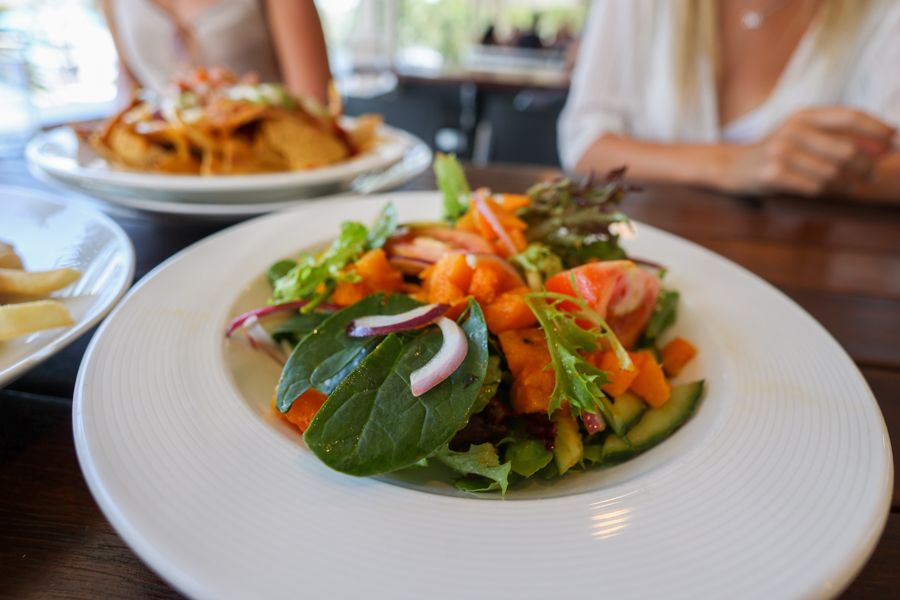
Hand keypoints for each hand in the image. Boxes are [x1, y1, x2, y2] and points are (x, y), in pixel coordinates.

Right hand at [723, 107, 895, 195]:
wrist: (734, 167)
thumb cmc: (777, 151)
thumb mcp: (801, 133)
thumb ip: (836, 135)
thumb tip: (881, 145)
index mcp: (804, 115)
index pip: (850, 116)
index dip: (877, 129)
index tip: (895, 141)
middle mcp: (792, 129)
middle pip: (846, 148)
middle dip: (866, 164)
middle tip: (874, 175)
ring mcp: (781, 151)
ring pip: (832, 171)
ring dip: (849, 182)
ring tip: (854, 186)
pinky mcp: (772, 174)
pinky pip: (814, 186)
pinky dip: (830, 191)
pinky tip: (835, 191)